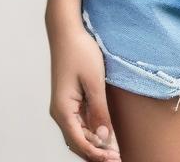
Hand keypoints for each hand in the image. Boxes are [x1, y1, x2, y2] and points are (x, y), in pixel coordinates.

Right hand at [48, 24, 121, 160]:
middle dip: (97, 153)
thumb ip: (99, 110)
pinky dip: (92, 132)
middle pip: (78, 143)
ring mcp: (64, 107)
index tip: (116, 159)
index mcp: (63, 110)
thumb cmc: (79, 52)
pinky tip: (105, 134)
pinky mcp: (69, 100)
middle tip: (118, 158)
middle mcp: (60, 113)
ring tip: (114, 151)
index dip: (97, 155)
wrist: (67, 31)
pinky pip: (80, 123)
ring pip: (79, 135)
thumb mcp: (94, 81)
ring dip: (95, 144)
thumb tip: (103, 137)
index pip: (80, 143)